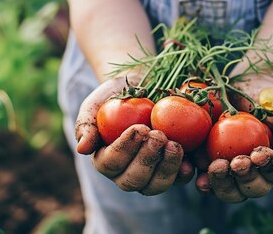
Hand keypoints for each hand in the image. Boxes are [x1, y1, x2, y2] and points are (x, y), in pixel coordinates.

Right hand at [75, 77, 194, 194]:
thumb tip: (82, 149)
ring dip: (166, 168)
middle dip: (146, 160)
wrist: (146, 87)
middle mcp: (126, 174)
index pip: (111, 163)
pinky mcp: (173, 170)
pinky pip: (178, 180)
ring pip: (156, 186)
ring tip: (174, 145)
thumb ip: (86, 123)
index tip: (139, 128)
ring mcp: (151, 175)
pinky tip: (189, 161)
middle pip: (133, 181)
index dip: (125, 149)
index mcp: (105, 160)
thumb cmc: (118, 95)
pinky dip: (184, 173)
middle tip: (158, 136)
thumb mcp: (97, 102)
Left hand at [194, 75, 272, 202]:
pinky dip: (203, 181)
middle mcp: (255, 174)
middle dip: (245, 178)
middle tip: (237, 163)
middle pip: (252, 189)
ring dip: (223, 184)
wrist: (243, 87)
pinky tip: (198, 174)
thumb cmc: (269, 98)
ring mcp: (232, 173)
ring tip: (217, 166)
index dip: (268, 167)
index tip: (258, 153)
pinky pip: (207, 182)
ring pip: (230, 191)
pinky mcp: (211, 166)